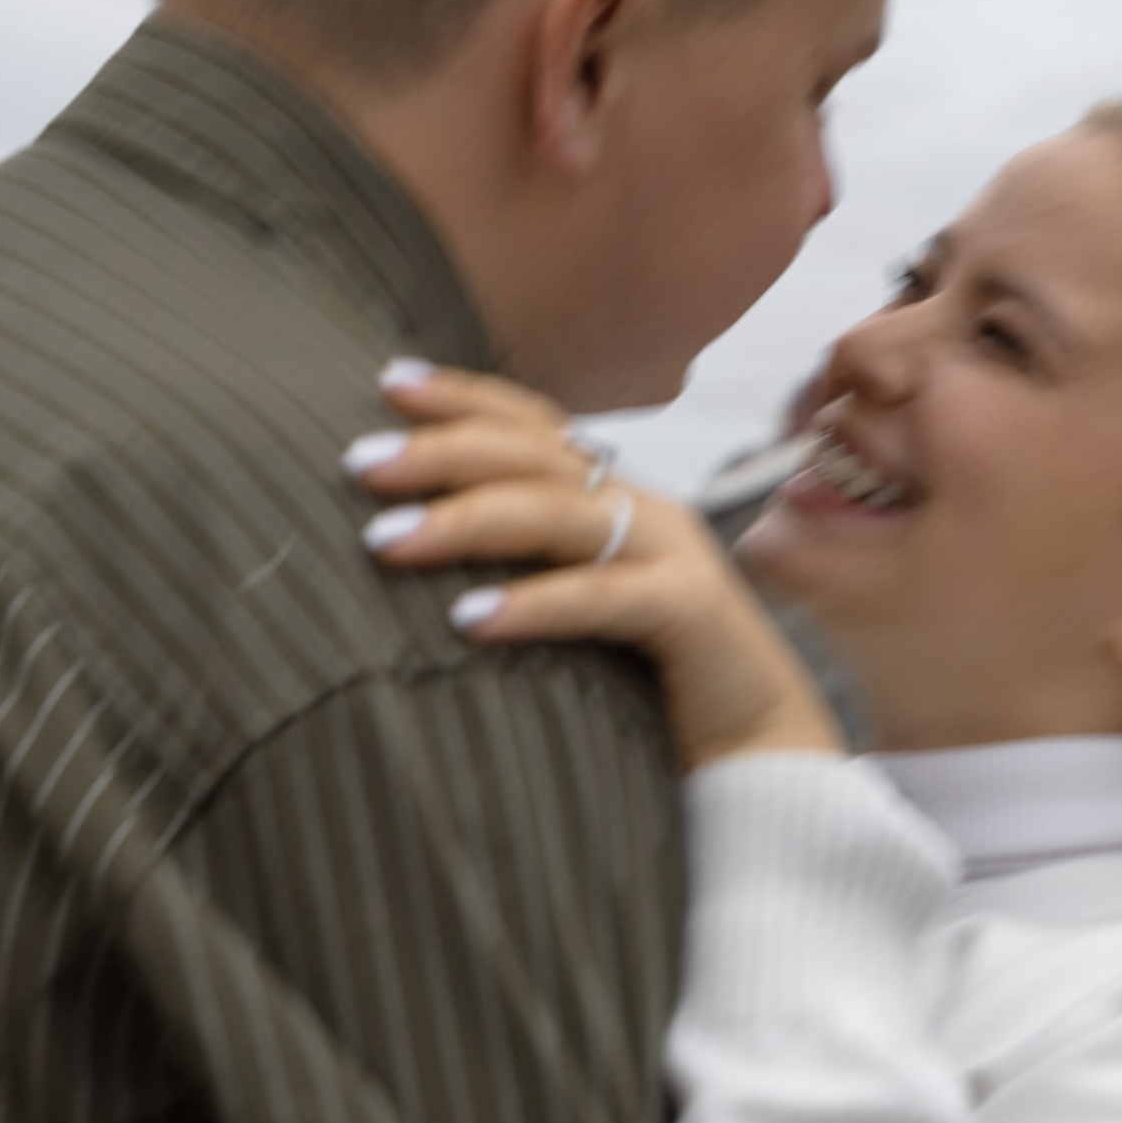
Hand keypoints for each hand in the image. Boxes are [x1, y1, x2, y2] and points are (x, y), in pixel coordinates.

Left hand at [348, 364, 843, 775]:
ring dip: (464, 521)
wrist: (763, 743)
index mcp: (615, 497)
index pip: (533, 425)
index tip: (390, 379)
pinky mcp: (690, 611)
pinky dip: (532, 604)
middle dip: (441, 451)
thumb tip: (413, 552)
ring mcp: (671, 553)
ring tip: (385, 542)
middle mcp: (644, 508)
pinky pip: (601, 596)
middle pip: (533, 456)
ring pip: (557, 513)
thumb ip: (527, 567)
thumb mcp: (581, 605)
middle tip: (359, 464)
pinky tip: (468, 620)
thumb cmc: (654, 681)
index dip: (466, 396)